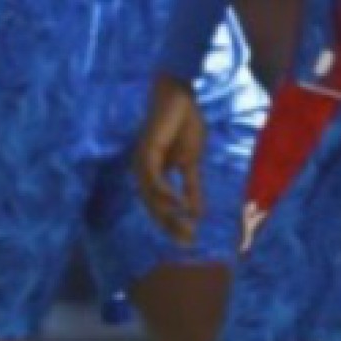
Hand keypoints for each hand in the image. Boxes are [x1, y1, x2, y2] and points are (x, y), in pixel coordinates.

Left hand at [135, 76, 207, 244]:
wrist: (182, 97)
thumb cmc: (185, 124)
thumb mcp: (191, 162)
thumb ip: (192, 187)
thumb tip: (197, 214)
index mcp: (154, 174)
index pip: (160, 207)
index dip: (174, 225)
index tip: (190, 242)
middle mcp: (144, 172)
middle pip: (154, 207)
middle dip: (171, 226)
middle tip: (189, 243)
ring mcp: (143, 162)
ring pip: (151, 197)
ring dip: (168, 215)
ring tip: (186, 230)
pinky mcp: (147, 151)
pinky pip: (154, 179)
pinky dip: (166, 194)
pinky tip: (180, 206)